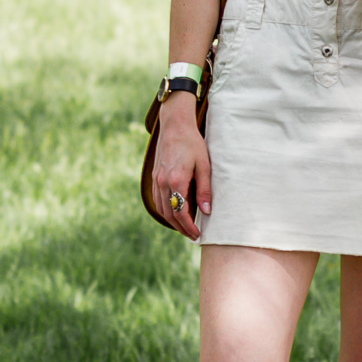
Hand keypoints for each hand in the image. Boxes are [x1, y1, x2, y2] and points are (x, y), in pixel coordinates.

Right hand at [152, 94, 211, 240]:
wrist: (175, 126)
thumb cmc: (193, 143)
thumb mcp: (204, 165)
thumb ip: (205, 190)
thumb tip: (207, 211)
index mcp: (176, 180)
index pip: (181, 212)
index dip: (189, 226)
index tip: (197, 234)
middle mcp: (163, 182)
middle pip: (169, 214)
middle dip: (181, 228)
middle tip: (192, 235)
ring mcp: (157, 179)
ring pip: (161, 208)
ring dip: (172, 221)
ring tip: (185, 227)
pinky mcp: (155, 176)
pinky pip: (157, 199)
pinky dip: (165, 210)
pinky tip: (174, 212)